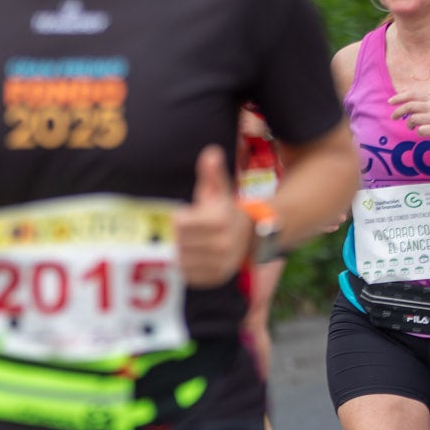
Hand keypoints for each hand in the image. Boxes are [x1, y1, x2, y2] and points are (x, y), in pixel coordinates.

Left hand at [174, 144, 253, 286]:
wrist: (251, 236)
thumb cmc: (227, 209)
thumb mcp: (220, 190)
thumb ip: (212, 172)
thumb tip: (210, 152)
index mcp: (220, 220)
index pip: (179, 223)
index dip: (178, 218)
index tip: (184, 216)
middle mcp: (223, 243)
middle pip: (178, 241)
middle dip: (178, 235)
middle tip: (185, 232)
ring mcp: (221, 263)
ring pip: (181, 259)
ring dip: (180, 251)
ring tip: (188, 243)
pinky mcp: (217, 277)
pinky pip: (188, 274)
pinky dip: (185, 266)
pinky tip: (192, 256)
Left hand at [388, 89, 429, 149]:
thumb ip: (419, 105)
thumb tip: (401, 99)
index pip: (413, 94)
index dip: (399, 97)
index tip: (389, 102)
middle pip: (410, 106)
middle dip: (398, 111)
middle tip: (393, 117)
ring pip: (413, 119)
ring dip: (409, 124)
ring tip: (412, 127)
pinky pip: (421, 130)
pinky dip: (419, 132)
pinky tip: (423, 132)